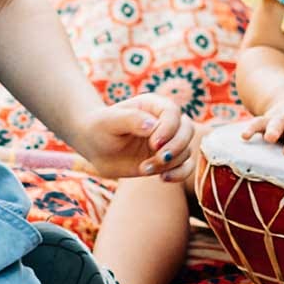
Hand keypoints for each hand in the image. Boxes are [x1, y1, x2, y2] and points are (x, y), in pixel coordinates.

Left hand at [78, 93, 197, 181]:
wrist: (96, 148)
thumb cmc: (100, 128)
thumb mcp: (109, 121)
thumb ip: (131, 119)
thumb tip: (153, 125)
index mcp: (154, 105)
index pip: (173, 113)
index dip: (168, 129)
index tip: (154, 144)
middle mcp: (165, 121)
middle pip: (187, 130)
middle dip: (175, 147)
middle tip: (157, 158)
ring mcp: (168, 141)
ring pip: (185, 150)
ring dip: (169, 163)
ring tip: (143, 168)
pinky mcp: (168, 159)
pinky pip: (185, 167)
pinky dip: (180, 174)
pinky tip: (163, 178)